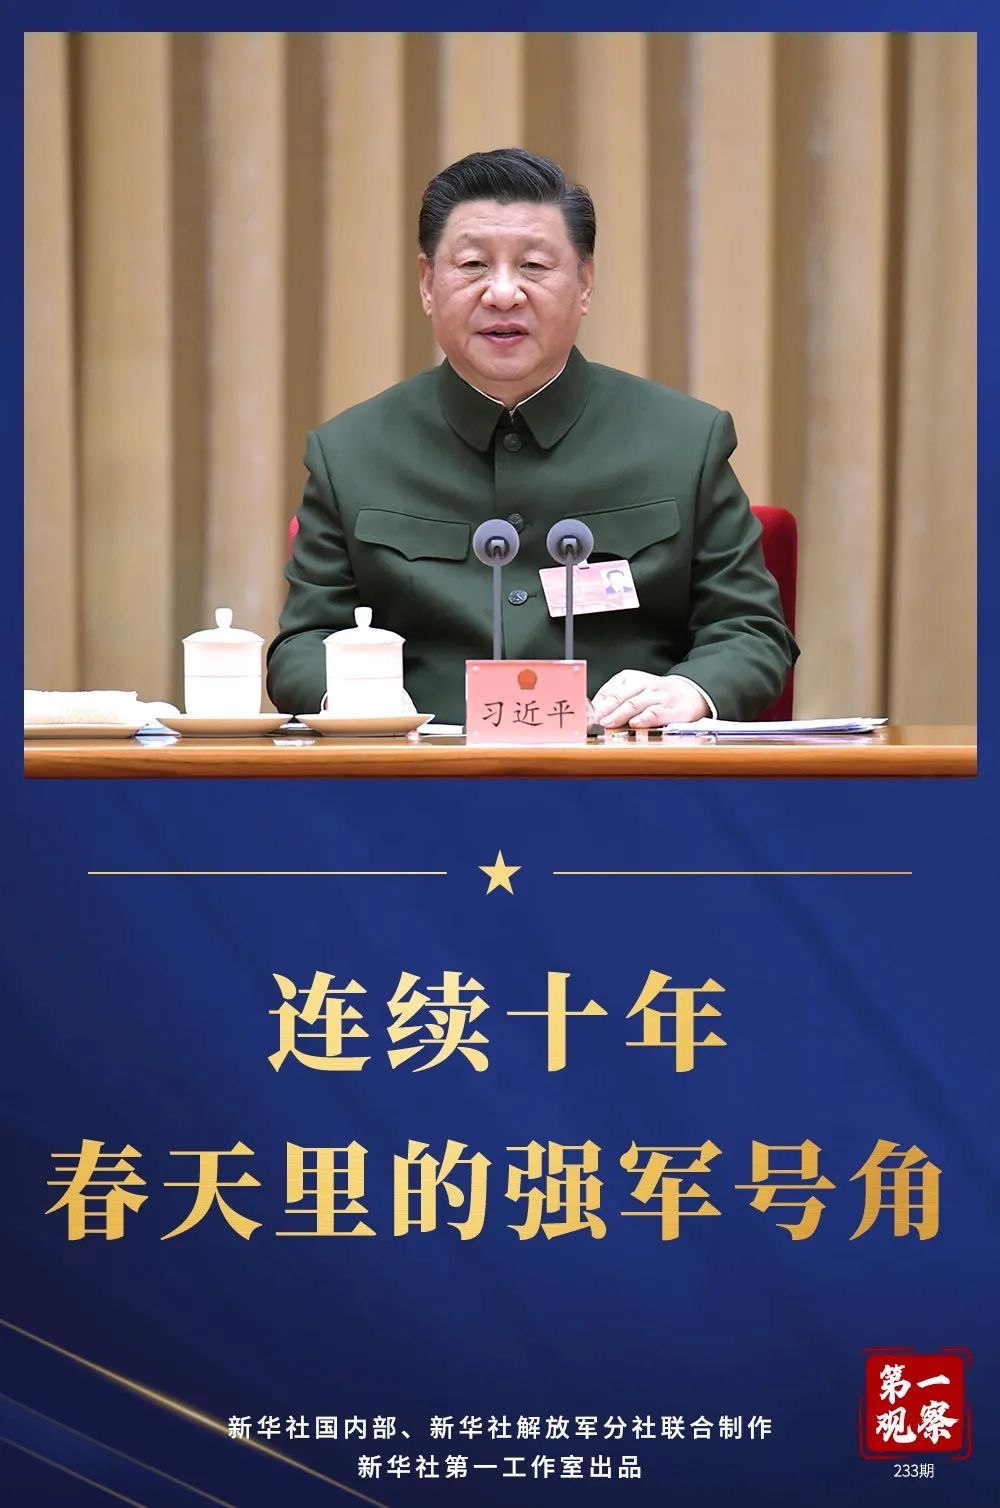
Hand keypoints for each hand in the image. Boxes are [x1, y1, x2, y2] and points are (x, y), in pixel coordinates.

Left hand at [591, 671, 709, 728]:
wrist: (689, 693)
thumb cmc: (655, 694)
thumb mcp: (633, 689)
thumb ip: (614, 699)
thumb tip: (593, 713)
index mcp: (630, 678)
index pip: (609, 691)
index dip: (595, 705)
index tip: (585, 716)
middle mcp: (642, 684)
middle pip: (619, 697)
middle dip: (603, 710)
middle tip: (591, 721)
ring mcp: (656, 696)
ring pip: (634, 704)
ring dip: (619, 715)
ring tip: (607, 723)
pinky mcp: (669, 709)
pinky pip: (654, 713)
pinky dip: (644, 718)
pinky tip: (634, 724)